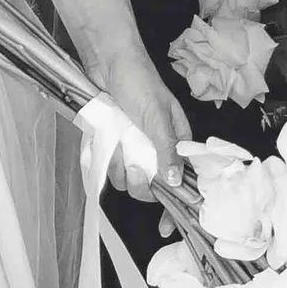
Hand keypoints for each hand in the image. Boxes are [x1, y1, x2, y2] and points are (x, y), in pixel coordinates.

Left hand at [97, 54, 190, 201]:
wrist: (106, 62)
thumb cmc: (138, 81)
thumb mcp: (156, 115)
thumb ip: (167, 149)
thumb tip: (175, 181)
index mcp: (176, 143)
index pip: (182, 182)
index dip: (176, 205)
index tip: (167, 225)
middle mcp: (155, 150)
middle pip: (150, 187)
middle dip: (140, 180)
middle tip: (134, 160)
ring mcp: (132, 149)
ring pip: (125, 179)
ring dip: (119, 165)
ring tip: (117, 139)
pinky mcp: (112, 145)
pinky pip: (107, 166)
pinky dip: (104, 157)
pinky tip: (104, 139)